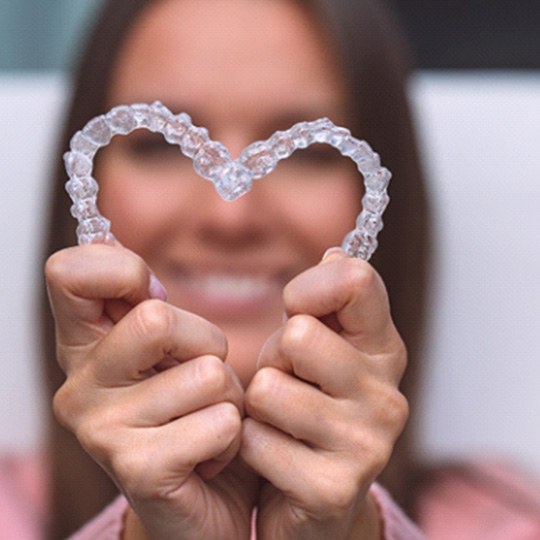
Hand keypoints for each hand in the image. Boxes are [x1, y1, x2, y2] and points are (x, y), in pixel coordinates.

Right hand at [45, 244, 256, 538]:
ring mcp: (101, 430)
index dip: (123, 271)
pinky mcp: (137, 469)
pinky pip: (220, 422)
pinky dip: (234, 436)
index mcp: (84, 346)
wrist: (206, 504)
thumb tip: (123, 253)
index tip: (153, 298)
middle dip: (207, 344)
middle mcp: (79, 385)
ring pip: (207, 373)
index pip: (69, 272)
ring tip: (208, 421)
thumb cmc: (194, 414)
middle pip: (157, 318)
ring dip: (229, 397)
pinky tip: (211, 456)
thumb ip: (151, 306)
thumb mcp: (174, 351)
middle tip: (201, 379)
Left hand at [240, 250, 407, 538]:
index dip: (309, 288)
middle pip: (299, 335)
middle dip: (275, 357)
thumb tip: (336, 252)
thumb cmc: (307, 405)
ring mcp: (366, 444)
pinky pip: (255, 441)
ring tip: (279, 421)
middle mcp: (387, 394)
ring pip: (268, 389)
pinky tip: (274, 457)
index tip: (297, 309)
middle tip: (287, 382)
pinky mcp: (333, 489)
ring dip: (258, 405)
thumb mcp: (317, 347)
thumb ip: (328, 301)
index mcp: (383, 350)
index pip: (355, 280)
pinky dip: (249, 445)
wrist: (312, 497)